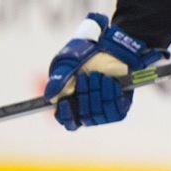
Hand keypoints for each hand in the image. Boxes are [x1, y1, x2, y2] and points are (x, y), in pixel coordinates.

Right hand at [44, 13, 163, 129]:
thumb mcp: (69, 64)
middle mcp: (88, 110)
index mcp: (72, 104)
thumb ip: (58, 80)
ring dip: (98, 94)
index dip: (66, 116)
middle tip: (86, 77)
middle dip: (84, 95)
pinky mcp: (120, 106)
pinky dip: (111, 95)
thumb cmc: (88, 57)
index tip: (65, 101)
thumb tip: (50, 97)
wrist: (113, 49)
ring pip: (99, 115)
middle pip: (84, 117)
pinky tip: (110, 81)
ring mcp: (104, 110)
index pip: (68, 122)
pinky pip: (115, 111)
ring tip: (99, 76)